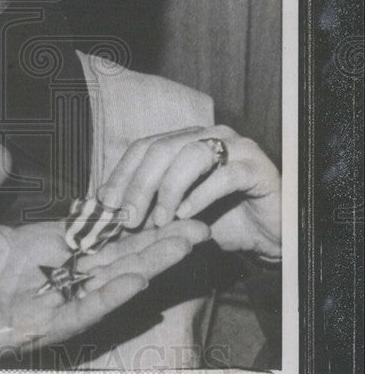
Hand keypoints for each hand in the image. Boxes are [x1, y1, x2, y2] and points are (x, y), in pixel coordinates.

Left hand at [0, 145, 209, 364]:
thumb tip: (0, 150)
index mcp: (25, 251)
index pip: (88, 236)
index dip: (124, 222)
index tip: (160, 206)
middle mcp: (39, 279)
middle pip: (108, 260)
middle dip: (152, 244)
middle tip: (196, 226)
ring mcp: (35, 305)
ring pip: (102, 285)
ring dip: (144, 266)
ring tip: (183, 245)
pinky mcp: (21, 328)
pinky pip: (73, 313)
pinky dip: (106, 297)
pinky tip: (137, 279)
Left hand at [96, 125, 280, 258]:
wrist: (270, 236)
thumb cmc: (222, 221)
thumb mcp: (176, 214)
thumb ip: (146, 205)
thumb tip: (104, 204)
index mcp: (186, 141)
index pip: (144, 147)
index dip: (122, 174)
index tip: (106, 204)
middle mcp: (209, 136)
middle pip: (162, 149)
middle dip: (139, 183)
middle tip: (127, 217)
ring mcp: (236, 148)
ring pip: (191, 155)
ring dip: (168, 190)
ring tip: (158, 221)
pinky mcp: (258, 168)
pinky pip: (224, 175)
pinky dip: (200, 195)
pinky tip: (185, 216)